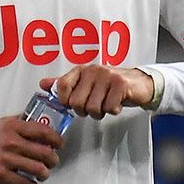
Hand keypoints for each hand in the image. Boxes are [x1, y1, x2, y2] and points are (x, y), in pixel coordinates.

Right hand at [0, 116, 63, 183]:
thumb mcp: (1, 124)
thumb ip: (20, 122)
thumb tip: (40, 121)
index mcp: (13, 126)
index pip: (43, 131)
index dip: (56, 140)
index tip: (59, 145)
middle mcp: (11, 141)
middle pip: (45, 152)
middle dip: (53, 160)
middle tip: (52, 162)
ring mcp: (6, 158)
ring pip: (38, 169)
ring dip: (45, 174)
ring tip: (43, 174)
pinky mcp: (0, 174)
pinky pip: (25, 182)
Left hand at [40, 65, 154, 118]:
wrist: (139, 83)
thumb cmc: (111, 85)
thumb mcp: (86, 83)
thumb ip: (65, 84)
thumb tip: (43, 84)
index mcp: (81, 70)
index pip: (61, 86)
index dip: (65, 101)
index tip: (73, 104)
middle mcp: (92, 71)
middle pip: (77, 102)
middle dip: (85, 111)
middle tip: (94, 106)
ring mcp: (107, 76)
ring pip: (93, 108)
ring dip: (100, 112)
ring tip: (106, 104)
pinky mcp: (121, 85)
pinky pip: (109, 108)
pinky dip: (113, 111)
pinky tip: (117, 103)